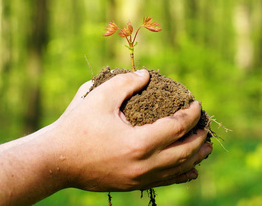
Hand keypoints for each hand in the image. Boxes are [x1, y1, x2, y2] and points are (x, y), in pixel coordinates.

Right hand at [47, 69, 212, 191]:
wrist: (55, 160)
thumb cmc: (77, 126)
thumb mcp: (100, 96)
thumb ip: (126, 82)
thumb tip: (147, 75)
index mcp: (139, 143)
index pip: (177, 128)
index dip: (192, 115)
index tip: (197, 104)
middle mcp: (144, 165)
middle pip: (184, 152)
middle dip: (200, 138)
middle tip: (206, 125)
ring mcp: (138, 179)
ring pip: (178, 171)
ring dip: (195, 157)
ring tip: (206, 147)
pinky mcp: (131, 186)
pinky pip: (164, 182)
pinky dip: (181, 175)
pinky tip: (190, 170)